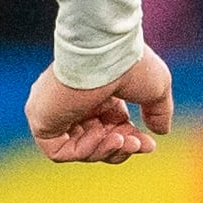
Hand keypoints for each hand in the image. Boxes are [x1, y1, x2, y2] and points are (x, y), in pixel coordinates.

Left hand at [27, 49, 175, 166]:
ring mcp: (56, 112)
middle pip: (97, 142)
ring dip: (106, 150)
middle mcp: (74, 103)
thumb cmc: (131, 62)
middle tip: (138, 144)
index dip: (131, 142)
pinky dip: (84, 150)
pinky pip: (59, 151)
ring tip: (121, 138)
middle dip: (121, 148)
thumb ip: (159, 111)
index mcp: (97, 94)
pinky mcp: (42, 121)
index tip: (149, 145)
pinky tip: (100, 133)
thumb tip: (161, 132)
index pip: (111, 129)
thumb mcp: (156, 88)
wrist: (106, 50)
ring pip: (79, 149)